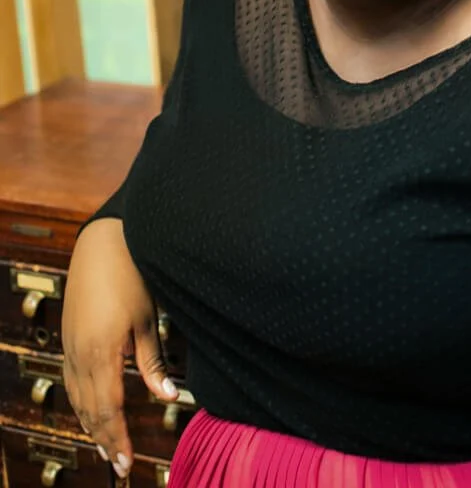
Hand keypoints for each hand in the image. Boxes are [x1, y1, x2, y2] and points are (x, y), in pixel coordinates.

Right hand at [61, 218, 177, 478]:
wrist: (106, 240)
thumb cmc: (132, 273)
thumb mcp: (149, 320)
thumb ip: (153, 362)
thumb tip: (167, 396)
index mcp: (100, 352)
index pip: (108, 408)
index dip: (118, 438)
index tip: (126, 463)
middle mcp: (80, 352)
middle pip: (89, 408)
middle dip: (104, 438)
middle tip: (119, 464)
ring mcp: (71, 343)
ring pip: (76, 396)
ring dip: (90, 422)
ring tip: (106, 444)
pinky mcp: (69, 334)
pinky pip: (70, 377)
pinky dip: (80, 399)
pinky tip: (89, 408)